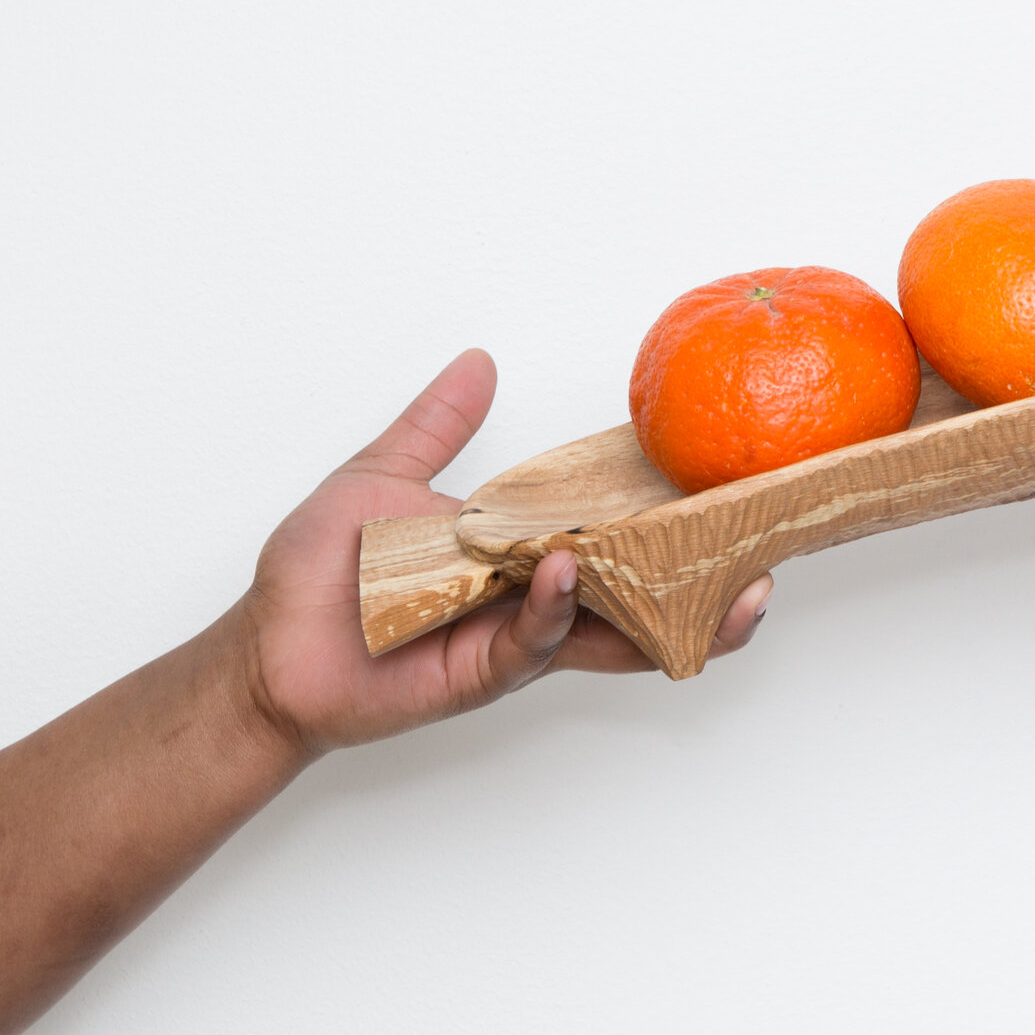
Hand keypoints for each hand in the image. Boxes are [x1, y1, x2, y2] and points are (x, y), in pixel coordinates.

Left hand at [233, 350, 773, 759]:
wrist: (264, 647)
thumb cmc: (318, 574)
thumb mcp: (383, 477)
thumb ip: (437, 425)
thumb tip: (478, 361)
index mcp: (521, 552)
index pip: (615, 537)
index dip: (673, 523)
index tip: (733, 495)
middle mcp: (531, 599)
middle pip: (642, 596)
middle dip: (712, 585)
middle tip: (770, 559)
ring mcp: (513, 639)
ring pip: (613, 633)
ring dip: (669, 608)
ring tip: (722, 579)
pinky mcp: (480, 673)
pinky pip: (536, 643)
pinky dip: (559, 610)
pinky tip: (570, 572)